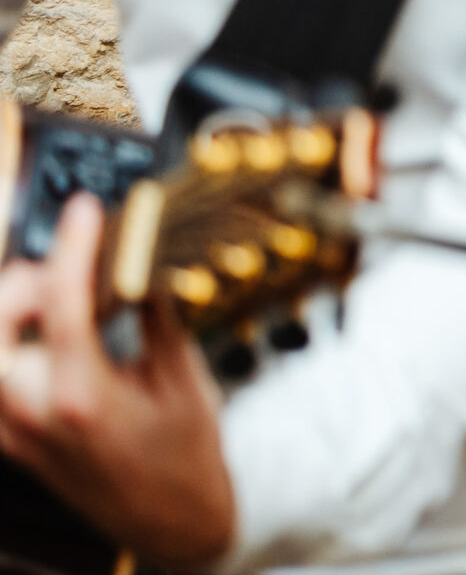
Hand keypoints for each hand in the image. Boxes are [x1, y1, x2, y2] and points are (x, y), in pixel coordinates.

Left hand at [0, 195, 235, 570]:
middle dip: (30, 282)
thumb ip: (153, 317)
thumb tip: (140, 262)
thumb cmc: (184, 455)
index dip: (73, 247)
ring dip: (17, 313)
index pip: (60, 305)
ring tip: (61, 307)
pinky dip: (14, 347)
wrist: (170, 519)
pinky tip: (46, 339)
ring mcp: (14, 430)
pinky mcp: (8, 438)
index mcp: (83, 398)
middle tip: (74, 273)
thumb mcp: (183, 378)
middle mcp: (34, 415)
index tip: (85, 211)